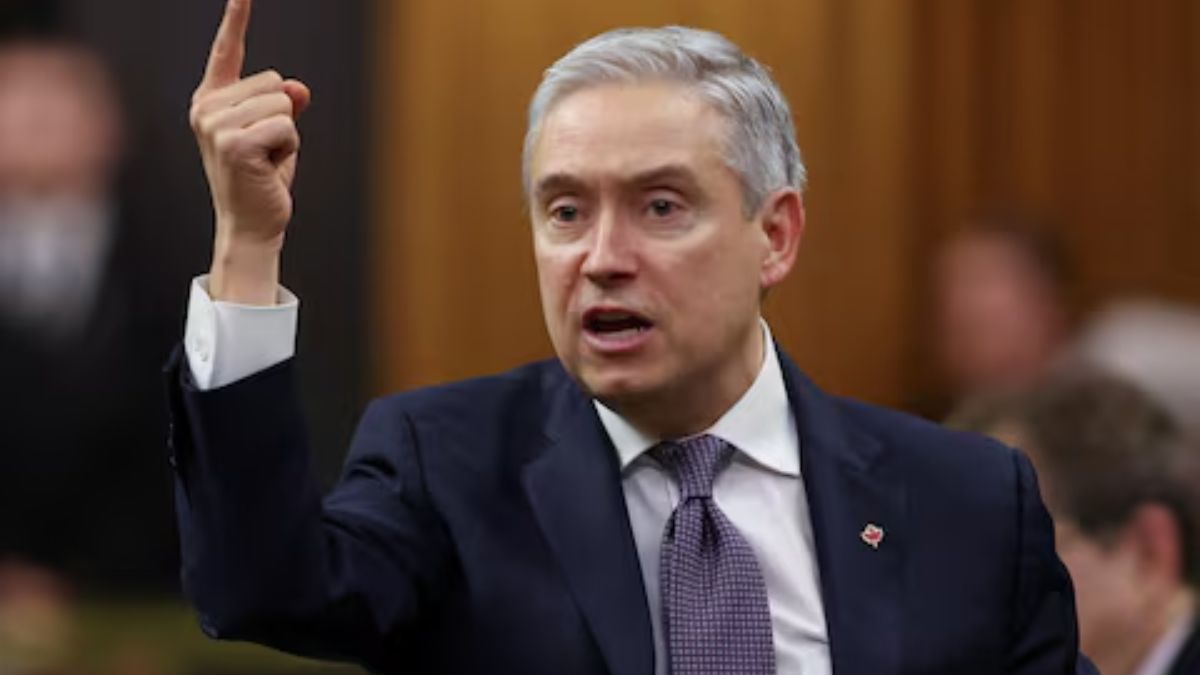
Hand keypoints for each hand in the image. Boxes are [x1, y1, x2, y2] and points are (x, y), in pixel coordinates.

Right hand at [189, 0, 310, 303]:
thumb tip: (297, 88)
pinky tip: (268, 169)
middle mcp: (206, 108)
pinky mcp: (234, 142)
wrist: (251, 226)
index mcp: (211, 101)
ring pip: (283, 104)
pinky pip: (287, 125)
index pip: (227, 51)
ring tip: (265, 162)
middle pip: (274, 82)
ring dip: (287, 135)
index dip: (235, 19)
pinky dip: (289, 148)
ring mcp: (216, 125)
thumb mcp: (277, 136)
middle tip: (265, 153)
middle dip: (284, 117)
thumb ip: (285, 105)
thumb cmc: (262, 181)